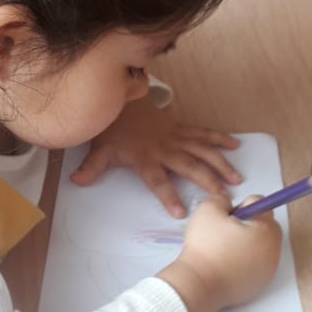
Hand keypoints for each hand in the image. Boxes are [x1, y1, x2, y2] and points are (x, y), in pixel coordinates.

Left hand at [70, 96, 241, 216]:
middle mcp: (164, 148)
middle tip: (222, 197)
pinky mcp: (181, 127)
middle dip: (206, 180)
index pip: (157, 181)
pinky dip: (220, 138)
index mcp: (144, 158)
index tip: (181, 213)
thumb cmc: (112, 129)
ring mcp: (175, 136)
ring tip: (235, 178)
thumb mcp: (99, 149)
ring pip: (202, 149)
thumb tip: (75, 181)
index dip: (168, 196)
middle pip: (189, 166)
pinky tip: (236, 145)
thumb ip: (91, 168)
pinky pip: (203, 133)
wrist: (120, 99)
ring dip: (220, 163)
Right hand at [157, 192, 280, 311]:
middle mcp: (273, 249)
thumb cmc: (206, 246)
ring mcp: (269, 269)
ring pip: (261, 245)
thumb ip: (221, 198)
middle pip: (266, 225)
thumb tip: (227, 201)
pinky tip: (227, 264)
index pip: (261, 204)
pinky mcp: (261, 284)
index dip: (241, 206)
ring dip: (247, 243)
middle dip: (248, 224)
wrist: (200, 284)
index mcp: (265, 228)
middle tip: (225, 232)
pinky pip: (257, 264)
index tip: (228, 218)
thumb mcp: (208, 210)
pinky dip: (246, 261)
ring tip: (224, 249)